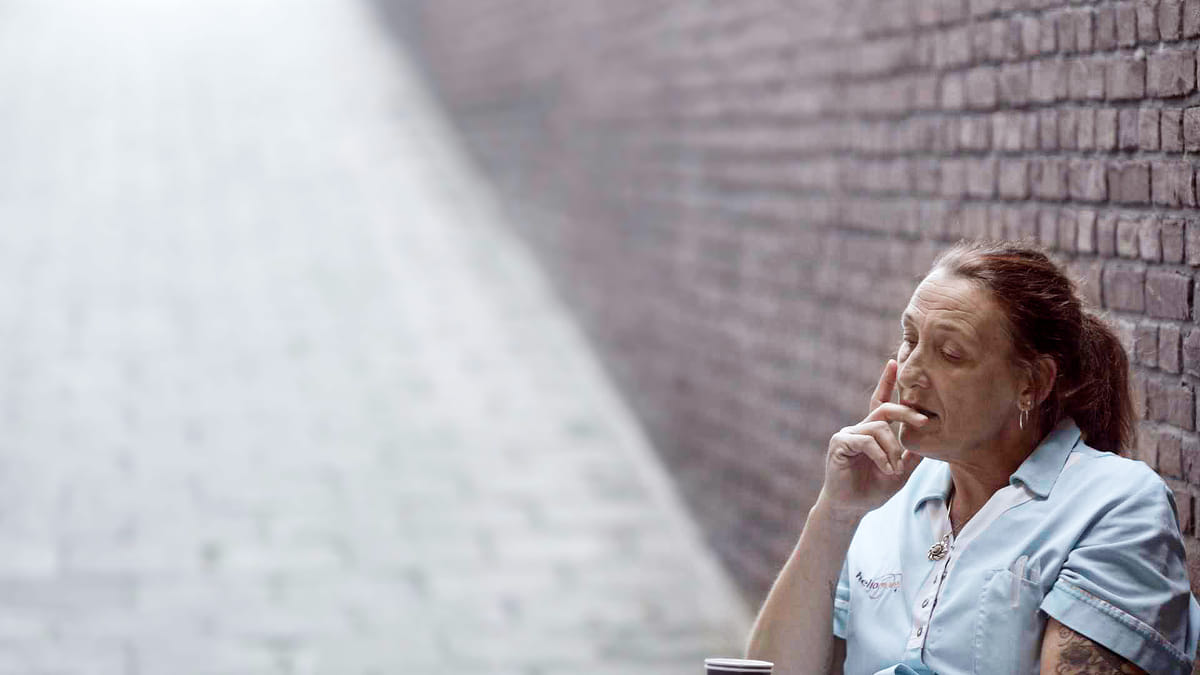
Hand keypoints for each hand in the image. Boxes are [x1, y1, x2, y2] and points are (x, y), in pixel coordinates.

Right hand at [818, 360, 925, 517]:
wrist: (850, 508)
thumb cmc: (872, 490)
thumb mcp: (900, 471)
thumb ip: (911, 455)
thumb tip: (928, 440)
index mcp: (872, 432)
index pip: (881, 402)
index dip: (886, 382)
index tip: (893, 363)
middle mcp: (859, 428)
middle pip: (885, 409)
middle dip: (906, 411)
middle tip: (924, 421)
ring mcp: (848, 434)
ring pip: (879, 428)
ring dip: (893, 450)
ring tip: (895, 469)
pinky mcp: (840, 443)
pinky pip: (866, 441)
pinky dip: (881, 456)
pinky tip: (885, 469)